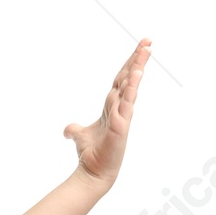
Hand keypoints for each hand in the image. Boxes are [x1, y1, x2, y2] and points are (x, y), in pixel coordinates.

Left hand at [63, 39, 149, 187]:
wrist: (92, 173)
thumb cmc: (91, 155)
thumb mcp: (79, 136)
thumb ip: (74, 129)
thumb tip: (67, 129)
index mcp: (112, 107)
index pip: (121, 80)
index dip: (129, 64)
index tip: (140, 48)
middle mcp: (120, 108)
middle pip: (129, 78)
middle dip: (138, 59)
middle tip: (148, 41)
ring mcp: (123, 116)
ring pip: (131, 87)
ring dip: (138, 68)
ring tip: (146, 51)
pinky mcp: (121, 125)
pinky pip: (127, 102)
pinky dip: (132, 88)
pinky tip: (137, 74)